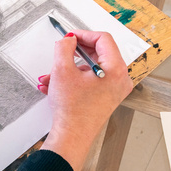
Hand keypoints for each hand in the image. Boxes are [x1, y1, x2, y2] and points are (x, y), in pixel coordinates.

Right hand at [38, 30, 132, 170]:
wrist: (71, 136)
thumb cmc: (72, 110)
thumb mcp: (62, 70)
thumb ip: (64, 47)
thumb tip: (68, 40)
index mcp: (116, 69)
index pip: (103, 39)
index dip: (83, 34)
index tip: (70, 36)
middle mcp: (120, 79)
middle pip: (98, 53)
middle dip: (74, 53)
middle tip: (61, 50)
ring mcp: (114, 89)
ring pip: (90, 67)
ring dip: (69, 68)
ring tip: (51, 76)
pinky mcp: (106, 97)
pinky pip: (90, 79)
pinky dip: (73, 79)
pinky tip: (54, 85)